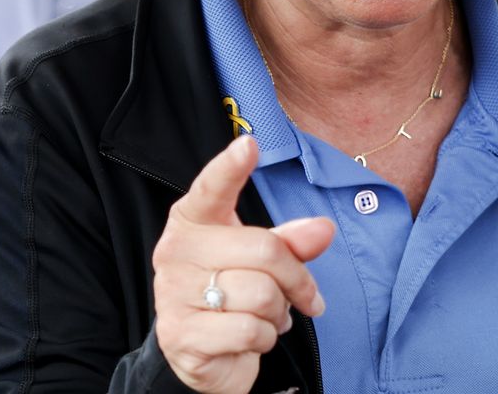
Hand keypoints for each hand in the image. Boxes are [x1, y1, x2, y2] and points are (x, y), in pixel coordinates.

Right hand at [151, 135, 334, 393]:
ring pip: (261, 294)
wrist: (202, 353)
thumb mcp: (264, 260)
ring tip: (267, 316)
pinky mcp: (181, 335)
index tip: (249, 144)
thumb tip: (324, 228)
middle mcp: (175, 251)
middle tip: (306, 296)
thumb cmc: (235, 291)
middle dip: (298, 279)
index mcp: (192, 221)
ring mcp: (173, 294)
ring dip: (278, 313)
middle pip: (264, 250)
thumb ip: (291, 241)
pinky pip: (249, 330)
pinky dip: (264, 338)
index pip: (211, 189)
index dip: (230, 167)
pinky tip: (251, 337)